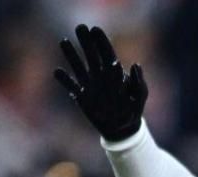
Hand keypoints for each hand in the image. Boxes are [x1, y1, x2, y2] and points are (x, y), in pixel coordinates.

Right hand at [55, 24, 146, 141]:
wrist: (122, 128)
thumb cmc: (133, 109)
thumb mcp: (140, 96)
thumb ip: (138, 82)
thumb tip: (135, 65)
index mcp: (114, 73)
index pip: (107, 53)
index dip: (101, 41)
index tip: (95, 29)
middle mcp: (100, 75)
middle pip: (91, 55)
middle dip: (86, 41)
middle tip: (79, 27)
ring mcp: (90, 85)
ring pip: (78, 66)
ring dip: (71, 54)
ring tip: (64, 41)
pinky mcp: (82, 96)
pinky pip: (71, 86)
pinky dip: (64, 79)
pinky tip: (57, 72)